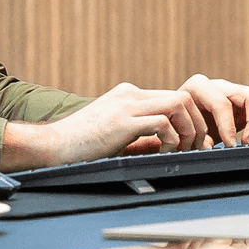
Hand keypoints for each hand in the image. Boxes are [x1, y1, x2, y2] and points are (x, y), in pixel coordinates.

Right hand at [4, 82, 210, 167]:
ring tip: (181, 150)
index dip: (191, 120)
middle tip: (195, 148)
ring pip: (178, 104)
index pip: (174, 97)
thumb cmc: (81, 146)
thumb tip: (173, 145)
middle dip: (197, 124)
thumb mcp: (117, 134)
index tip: (192, 143)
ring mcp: (125, 105)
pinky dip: (172, 140)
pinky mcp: (121, 121)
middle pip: (183, 97)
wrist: (51, 146)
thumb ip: (142, 134)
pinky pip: (162, 123)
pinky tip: (164, 153)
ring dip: (188, 130)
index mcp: (129, 95)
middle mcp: (130, 95)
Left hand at [179, 75, 248, 146]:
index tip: (230, 146)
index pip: (221, 103)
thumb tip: (208, 147)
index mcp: (199, 87)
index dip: (228, 126)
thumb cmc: (178, 124)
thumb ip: (195, 138)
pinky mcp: (247, 104)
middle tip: (248, 144)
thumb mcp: (182, 130)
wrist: (180, 119)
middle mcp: (221, 86)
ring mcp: (236, 92)